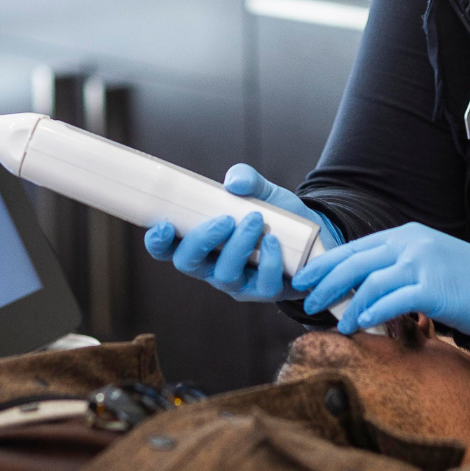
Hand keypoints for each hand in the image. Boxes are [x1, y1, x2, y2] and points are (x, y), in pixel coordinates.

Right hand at [143, 163, 342, 302]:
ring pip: (224, 275)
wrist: (312, 234)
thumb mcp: (260, 190)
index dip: (158, 243)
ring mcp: (237, 282)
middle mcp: (212, 266)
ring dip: (238, 246)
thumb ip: (246, 179)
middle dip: (201, 241)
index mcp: (201, 242)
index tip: (164, 225)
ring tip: (255, 220)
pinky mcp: (264, 291)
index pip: (167, 249)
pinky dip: (267, 261)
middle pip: (189, 264)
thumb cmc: (274, 213)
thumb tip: (233, 182)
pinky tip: (274, 240)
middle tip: (225, 220)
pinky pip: (261, 285)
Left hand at [291, 222, 469, 335]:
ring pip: (370, 283)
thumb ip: (391, 265)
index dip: (325, 263)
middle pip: (355, 262)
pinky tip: (361, 323)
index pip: (354, 248)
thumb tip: (354, 287)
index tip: (304, 277)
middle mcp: (408, 244)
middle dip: (326, 282)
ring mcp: (420, 264)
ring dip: (349, 306)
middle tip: (307, 301)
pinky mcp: (431, 288)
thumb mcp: (421, 259)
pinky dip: (373, 312)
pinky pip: (393, 300)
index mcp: (402, 235)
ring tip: (338, 324)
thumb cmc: (457, 278)